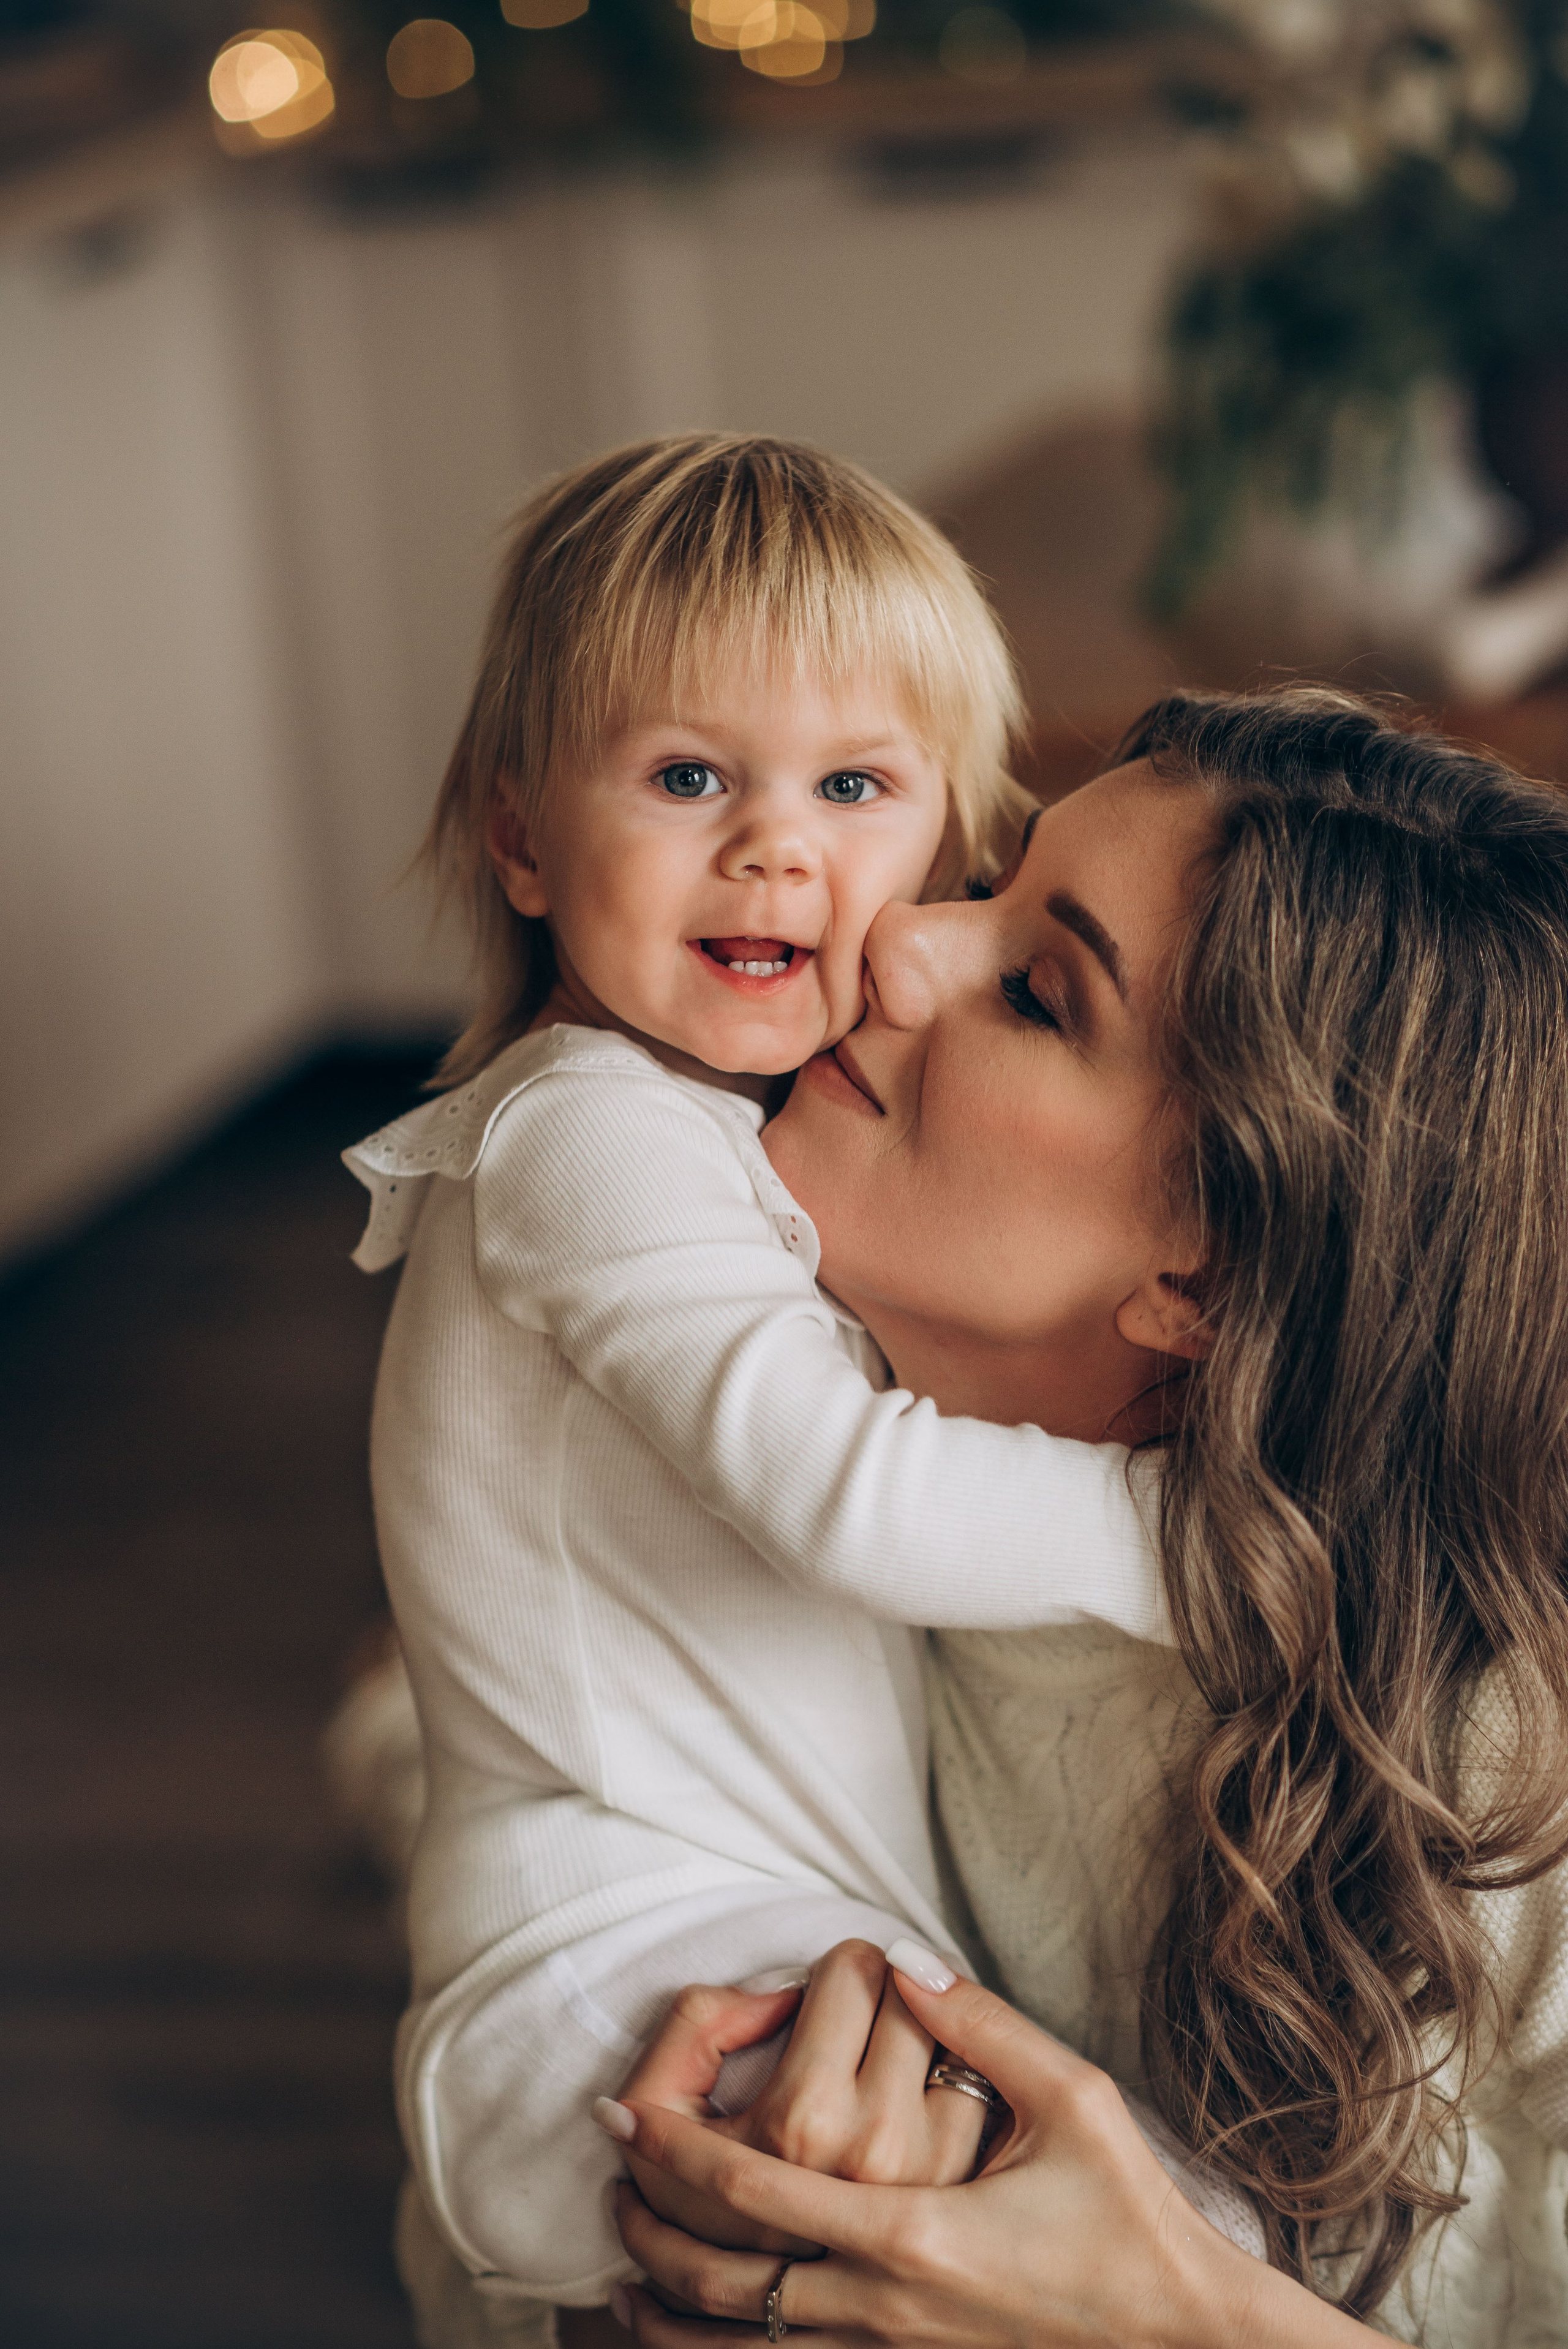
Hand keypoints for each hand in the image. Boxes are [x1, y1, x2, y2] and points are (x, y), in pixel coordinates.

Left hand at [608, 1950, 1368, 2348]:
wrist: (1183, 2341)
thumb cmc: (1130, 2218)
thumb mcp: (1071, 2102)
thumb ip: (983, 2029)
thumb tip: (906, 1969)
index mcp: (911, 2236)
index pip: (759, 2193)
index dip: (678, 2151)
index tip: (624, 2110)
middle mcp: (881, 2309)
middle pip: (724, 2279)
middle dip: (649, 2229)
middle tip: (606, 2178)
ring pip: (741, 2345)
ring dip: (671, 2304)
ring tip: (621, 2266)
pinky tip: (698, 2329)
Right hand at [611, 1942, 988, 2258]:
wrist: (733, 2296)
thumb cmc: (693, 2182)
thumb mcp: (662, 2090)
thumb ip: (704, 2017)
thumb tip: (787, 1989)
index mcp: (802, 2115)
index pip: (853, 1967)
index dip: (833, 1973)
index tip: (822, 2004)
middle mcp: (873, 2148)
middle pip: (912, 1992)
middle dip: (883, 1995)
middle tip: (856, 2028)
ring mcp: (926, 2176)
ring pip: (956, 2037)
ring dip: (927, 2038)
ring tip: (887, 2066)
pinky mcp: (961, 2195)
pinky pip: (982, 2091)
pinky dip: (956, 2083)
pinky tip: (918, 2104)